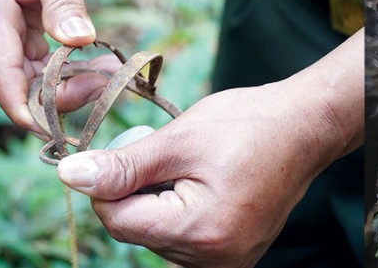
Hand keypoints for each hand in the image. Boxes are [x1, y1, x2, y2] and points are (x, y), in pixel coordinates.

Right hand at [0, 0, 101, 133]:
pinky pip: (29, 64)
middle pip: (10, 79)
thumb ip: (66, 1)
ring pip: (22, 75)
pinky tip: (95, 66)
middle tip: (107, 84)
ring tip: (109, 74)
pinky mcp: (3, 32)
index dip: (20, 105)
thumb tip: (79, 42)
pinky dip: (60, 70)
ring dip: (62, 83)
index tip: (48, 130)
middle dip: (55, 93)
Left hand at [57, 84, 339, 267]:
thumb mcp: (180, 138)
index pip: (117, 220)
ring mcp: (228, 263)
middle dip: (141, 191)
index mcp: (198, 230)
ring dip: (162, 201)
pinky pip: (185, 240)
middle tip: (173, 154)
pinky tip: (207, 184)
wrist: (306, 126)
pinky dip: (184, 211)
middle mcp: (213, 260)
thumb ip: (123, 165)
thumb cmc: (248, 124)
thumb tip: (71, 176)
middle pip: (137, 231)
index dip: (112, 181)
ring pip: (159, 237)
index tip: (135, 148)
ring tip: (197, 168)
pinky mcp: (235, 256)